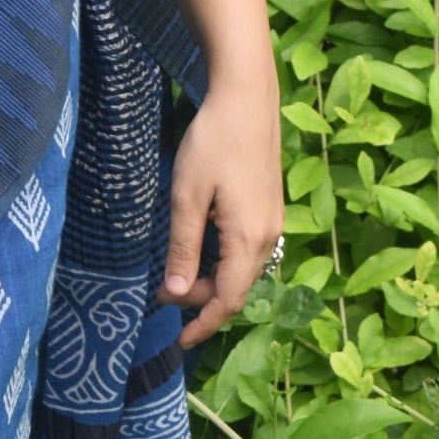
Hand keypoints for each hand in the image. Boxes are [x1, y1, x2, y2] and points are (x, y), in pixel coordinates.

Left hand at [160, 68, 283, 348]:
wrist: (247, 96)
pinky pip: (250, 249)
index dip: (204, 324)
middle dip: (203, 300)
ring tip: (180, 275)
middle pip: (237, 287)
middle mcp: (269, 236)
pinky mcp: (270, 206)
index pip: (228, 300)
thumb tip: (177, 293)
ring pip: (244, 269)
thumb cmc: (213, 141)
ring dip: (214, 279)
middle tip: (164, 292)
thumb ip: (184, 246)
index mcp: (249, 239)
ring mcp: (274, 221)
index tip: (180, 341)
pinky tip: (204, 248)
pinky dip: (225, 260)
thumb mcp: (187, 195)